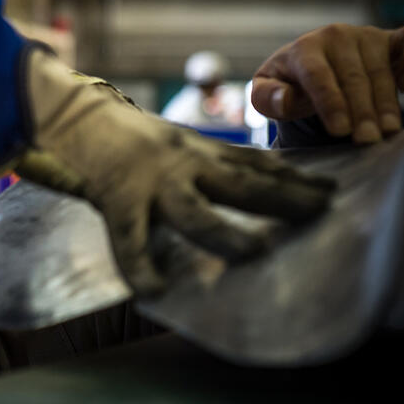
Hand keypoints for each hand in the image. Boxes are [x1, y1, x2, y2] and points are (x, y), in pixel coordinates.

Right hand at [4, 47, 335, 294]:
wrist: (71, 112)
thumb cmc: (124, 134)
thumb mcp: (177, 140)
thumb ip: (212, 160)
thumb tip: (266, 179)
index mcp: (198, 149)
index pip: (256, 162)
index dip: (295, 177)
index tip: (332, 189)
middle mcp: (182, 162)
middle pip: (243, 182)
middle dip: (285, 198)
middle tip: (324, 210)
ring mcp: (151, 181)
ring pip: (196, 212)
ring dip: (228, 232)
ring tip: (259, 253)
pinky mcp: (117, 197)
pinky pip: (130, 238)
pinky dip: (141, 266)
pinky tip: (156, 291)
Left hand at [250, 23, 403, 143]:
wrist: (311, 62)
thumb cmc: (290, 83)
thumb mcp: (268, 91)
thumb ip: (269, 98)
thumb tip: (286, 100)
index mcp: (304, 49)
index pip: (318, 75)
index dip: (330, 102)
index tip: (339, 130)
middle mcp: (336, 37)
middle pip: (352, 77)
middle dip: (360, 111)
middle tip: (366, 140)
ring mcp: (366, 35)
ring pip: (380, 69)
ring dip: (386, 101)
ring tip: (387, 131)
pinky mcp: (391, 38)